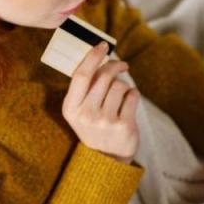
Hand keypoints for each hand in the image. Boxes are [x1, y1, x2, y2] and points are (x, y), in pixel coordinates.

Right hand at [62, 42, 140, 163]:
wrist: (107, 159)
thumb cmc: (94, 125)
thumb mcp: (81, 110)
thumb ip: (86, 87)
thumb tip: (99, 55)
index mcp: (70, 108)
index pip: (81, 75)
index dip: (93, 57)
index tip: (103, 45)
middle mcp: (85, 115)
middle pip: (104, 76)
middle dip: (115, 66)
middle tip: (122, 65)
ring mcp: (104, 122)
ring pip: (120, 85)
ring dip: (124, 86)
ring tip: (121, 98)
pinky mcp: (123, 126)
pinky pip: (133, 95)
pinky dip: (133, 95)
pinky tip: (128, 105)